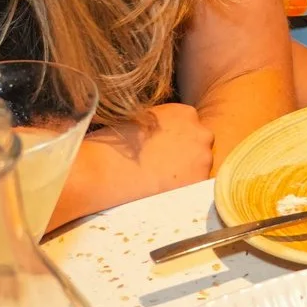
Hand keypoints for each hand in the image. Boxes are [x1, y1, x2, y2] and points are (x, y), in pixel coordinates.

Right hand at [63, 102, 214, 219]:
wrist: (103, 171)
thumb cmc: (112, 145)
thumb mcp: (140, 120)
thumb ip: (160, 126)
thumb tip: (162, 138)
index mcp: (185, 112)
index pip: (191, 127)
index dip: (177, 141)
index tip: (163, 152)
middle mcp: (200, 132)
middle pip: (200, 146)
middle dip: (186, 157)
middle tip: (163, 169)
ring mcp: (203, 158)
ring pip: (200, 168)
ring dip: (186, 175)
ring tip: (159, 183)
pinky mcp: (199, 183)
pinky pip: (196, 188)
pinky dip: (183, 192)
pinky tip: (163, 193)